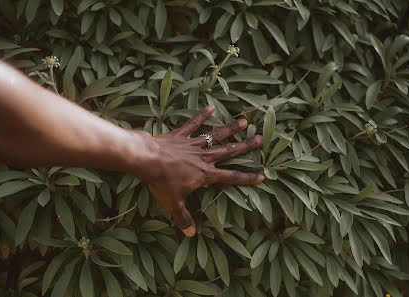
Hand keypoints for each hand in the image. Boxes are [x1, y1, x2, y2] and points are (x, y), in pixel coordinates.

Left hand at [136, 106, 263, 235]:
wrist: (147, 160)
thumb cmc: (161, 182)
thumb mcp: (173, 203)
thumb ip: (183, 217)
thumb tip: (191, 234)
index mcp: (205, 174)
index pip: (231, 177)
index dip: (246, 177)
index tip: (261, 175)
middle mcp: (203, 158)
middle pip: (229, 151)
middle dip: (245, 146)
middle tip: (260, 138)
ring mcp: (193, 144)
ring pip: (216, 135)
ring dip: (230, 128)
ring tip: (244, 121)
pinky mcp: (181, 135)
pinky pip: (193, 124)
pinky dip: (201, 115)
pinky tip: (210, 106)